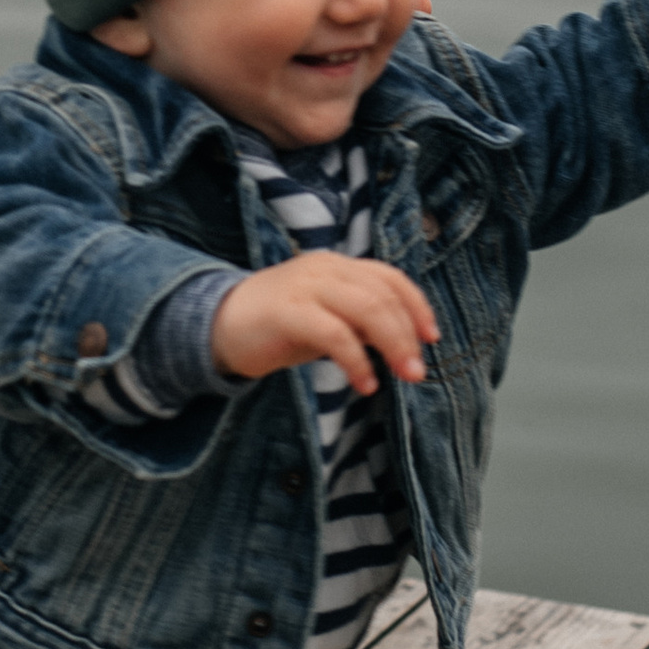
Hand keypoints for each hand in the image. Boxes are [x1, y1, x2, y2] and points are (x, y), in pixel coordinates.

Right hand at [210, 257, 438, 396]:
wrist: (216, 324)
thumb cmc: (278, 325)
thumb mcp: (326, 318)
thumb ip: (360, 323)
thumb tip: (402, 343)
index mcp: (337, 266)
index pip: (389, 278)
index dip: (416, 306)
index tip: (431, 338)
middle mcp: (324, 268)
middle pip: (382, 295)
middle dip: (407, 334)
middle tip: (417, 371)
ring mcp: (305, 286)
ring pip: (366, 308)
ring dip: (392, 344)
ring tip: (403, 376)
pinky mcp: (286, 310)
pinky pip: (334, 333)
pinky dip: (356, 359)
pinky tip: (365, 383)